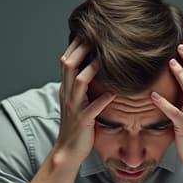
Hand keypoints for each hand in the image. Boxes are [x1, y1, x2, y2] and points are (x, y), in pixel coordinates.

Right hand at [55, 40, 114, 163]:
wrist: (68, 150)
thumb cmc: (77, 125)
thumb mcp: (77, 102)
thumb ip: (82, 86)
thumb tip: (94, 69)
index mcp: (66, 89)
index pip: (66, 60)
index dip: (75, 45)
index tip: (87, 31)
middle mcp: (68, 94)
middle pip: (69, 65)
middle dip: (82, 49)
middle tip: (97, 35)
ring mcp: (75, 107)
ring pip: (80, 82)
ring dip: (93, 68)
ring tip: (107, 58)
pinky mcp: (84, 121)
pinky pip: (93, 107)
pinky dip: (104, 98)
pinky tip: (115, 91)